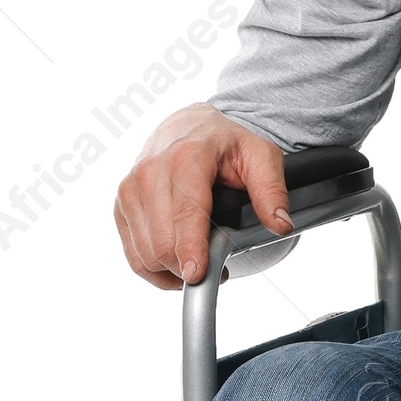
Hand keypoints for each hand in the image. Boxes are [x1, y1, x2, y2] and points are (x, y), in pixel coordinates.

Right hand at [114, 102, 290, 290]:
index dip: (191, 250)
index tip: (198, 275)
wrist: (188, 126)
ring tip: (200, 264)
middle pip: (161, 241)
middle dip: (188, 266)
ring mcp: (130, 189)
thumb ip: (271, 191)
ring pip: (145, 253)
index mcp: (186, 157)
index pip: (185, 213)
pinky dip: (154, 270)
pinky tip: (177, 268)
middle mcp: (150, 172)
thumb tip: (280, 225)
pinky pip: (133, 255)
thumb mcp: (260, 156)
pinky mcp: (120, 206)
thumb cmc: (225, 143)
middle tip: (217, 268)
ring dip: (173, 271)